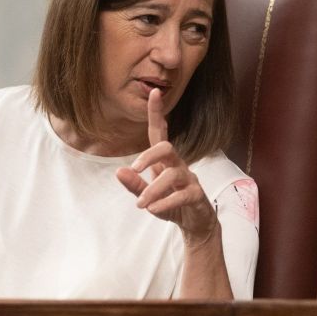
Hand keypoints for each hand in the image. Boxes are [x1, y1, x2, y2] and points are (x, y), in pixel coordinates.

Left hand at [116, 88, 217, 246]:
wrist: (195, 223)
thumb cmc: (170, 203)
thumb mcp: (147, 194)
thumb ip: (134, 184)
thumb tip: (119, 171)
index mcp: (165, 160)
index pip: (160, 133)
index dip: (157, 113)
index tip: (154, 92)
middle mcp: (178, 164)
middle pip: (167, 147)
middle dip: (149, 155)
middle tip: (136, 168)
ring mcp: (189, 179)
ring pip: (172, 175)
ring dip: (153, 189)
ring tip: (141, 203)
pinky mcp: (197, 195)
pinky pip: (182, 195)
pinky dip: (165, 202)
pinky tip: (153, 209)